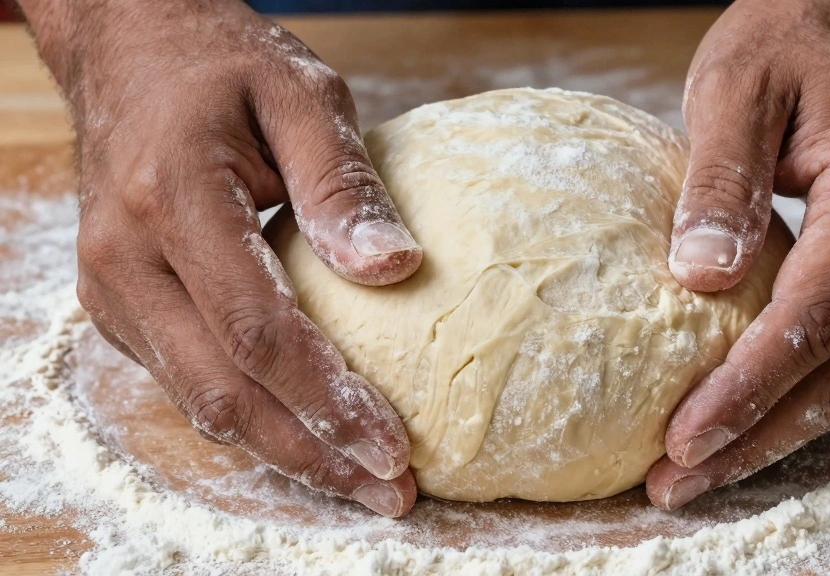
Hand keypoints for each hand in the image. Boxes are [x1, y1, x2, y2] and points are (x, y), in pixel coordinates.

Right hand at [20, 0, 421, 515]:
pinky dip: (250, 418)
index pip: (257, 330)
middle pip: (223, 391)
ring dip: (285, 450)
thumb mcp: (300, 93)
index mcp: (172, 201)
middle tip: (391, 491)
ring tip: (360, 480)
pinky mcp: (120, 305)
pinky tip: (307, 435)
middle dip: (313, 453)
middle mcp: (125, 259)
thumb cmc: (222, 67)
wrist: (130, 52)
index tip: (394, 445)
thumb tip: (394, 270)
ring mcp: (112, 289)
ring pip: (200, 401)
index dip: (328, 398)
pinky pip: (187, 379)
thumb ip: (342, 182)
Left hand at [647, 0, 829, 509]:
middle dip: (758, 439)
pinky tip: (743, 418)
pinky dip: (796, 396)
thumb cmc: (789, 39)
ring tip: (701, 472)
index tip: (680, 438)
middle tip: (677, 483)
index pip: (814, 318)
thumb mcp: (734, 86)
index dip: (746, 389)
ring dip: (777, 434)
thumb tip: (701, 278)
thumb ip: (722, 178)